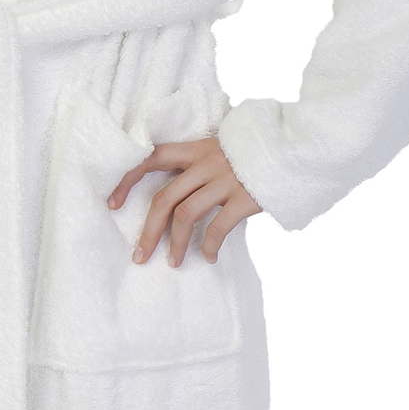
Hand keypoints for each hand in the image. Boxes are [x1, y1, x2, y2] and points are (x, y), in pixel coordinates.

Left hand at [108, 138, 258, 266]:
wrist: (296, 146)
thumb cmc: (256, 153)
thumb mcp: (224, 148)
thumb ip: (201, 163)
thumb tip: (177, 191)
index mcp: (197, 148)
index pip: (150, 157)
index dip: (127, 179)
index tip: (111, 203)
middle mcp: (206, 162)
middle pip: (164, 198)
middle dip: (148, 231)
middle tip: (139, 255)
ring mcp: (225, 180)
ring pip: (185, 215)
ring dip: (175, 244)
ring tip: (173, 263)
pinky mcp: (245, 197)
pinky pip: (218, 227)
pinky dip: (209, 246)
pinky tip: (209, 258)